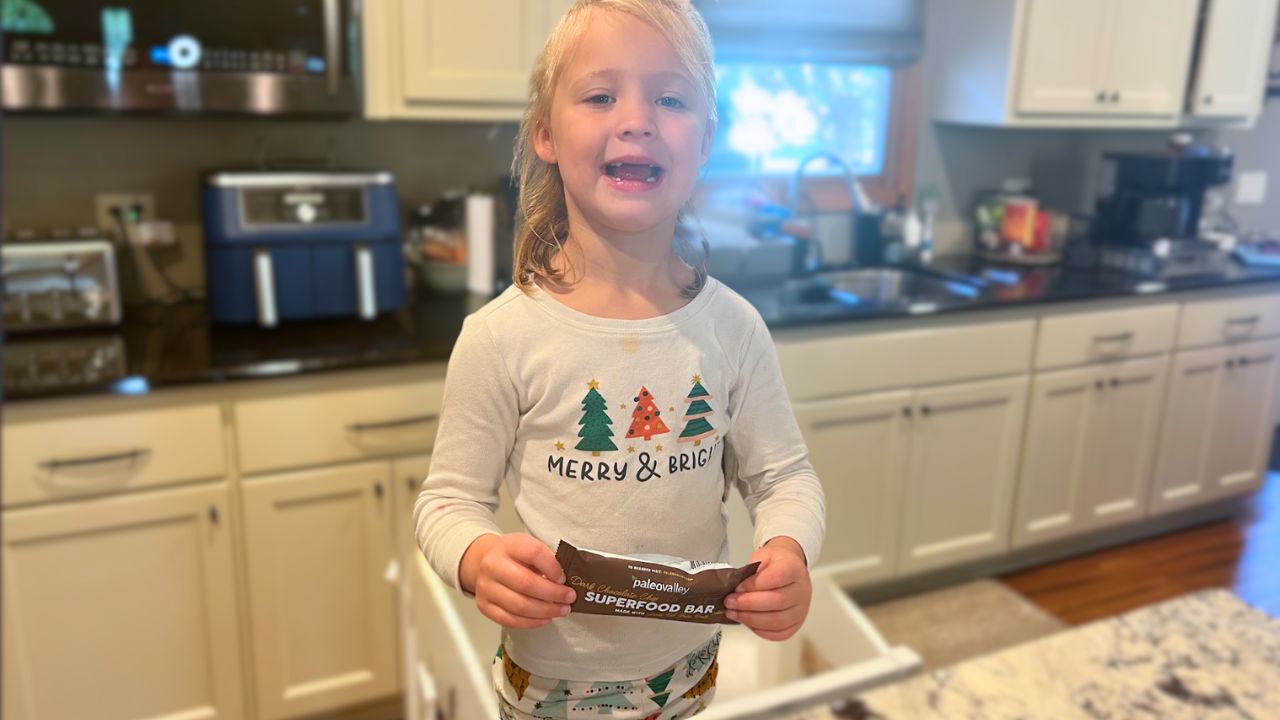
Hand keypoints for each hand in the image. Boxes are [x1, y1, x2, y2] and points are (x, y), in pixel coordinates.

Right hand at [459, 533, 575, 629]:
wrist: (485, 561)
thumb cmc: (513, 556)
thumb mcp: (529, 546)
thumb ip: (546, 560)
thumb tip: (565, 582)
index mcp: (508, 546)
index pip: (533, 553)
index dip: (552, 567)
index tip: (564, 578)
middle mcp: (493, 565)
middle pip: (526, 583)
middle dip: (553, 594)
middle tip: (569, 598)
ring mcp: (486, 587)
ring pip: (519, 606)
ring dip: (545, 611)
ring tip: (561, 610)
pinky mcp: (484, 605)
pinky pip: (510, 620)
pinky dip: (531, 622)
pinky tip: (545, 618)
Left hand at [723, 536, 810, 640]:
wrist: (789, 567)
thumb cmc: (775, 563)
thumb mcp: (762, 556)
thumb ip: (751, 570)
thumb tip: (736, 586)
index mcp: (794, 569)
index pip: (776, 578)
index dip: (754, 585)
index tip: (737, 587)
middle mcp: (802, 590)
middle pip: (777, 601)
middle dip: (748, 604)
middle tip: (730, 602)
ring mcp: (801, 609)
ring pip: (778, 621)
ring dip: (751, 619)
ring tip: (733, 613)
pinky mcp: (796, 624)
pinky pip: (779, 634)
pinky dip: (760, 631)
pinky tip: (748, 622)